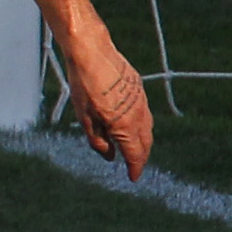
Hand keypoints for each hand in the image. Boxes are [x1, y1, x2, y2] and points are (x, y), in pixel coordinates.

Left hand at [57, 18, 154, 180]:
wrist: (92, 52)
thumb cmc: (83, 85)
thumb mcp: (83, 117)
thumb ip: (97, 139)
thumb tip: (109, 156)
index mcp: (125, 125)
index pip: (135, 154)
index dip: (135, 168)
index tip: (132, 178)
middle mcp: (139, 115)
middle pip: (145, 143)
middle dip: (140, 157)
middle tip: (132, 166)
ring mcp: (142, 101)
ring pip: (147, 128)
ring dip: (141, 141)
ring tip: (131, 149)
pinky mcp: (140, 90)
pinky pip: (144, 114)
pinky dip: (140, 125)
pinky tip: (130, 126)